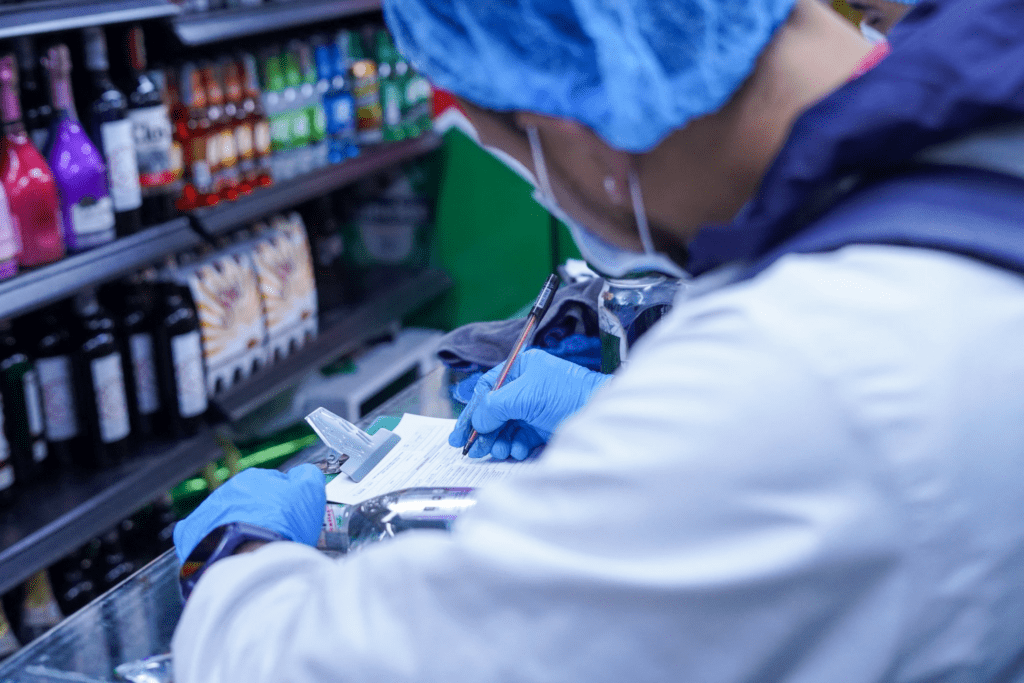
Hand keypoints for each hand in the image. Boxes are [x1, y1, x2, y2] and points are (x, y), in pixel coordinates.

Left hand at [173, 464, 325, 563]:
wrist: (250, 560)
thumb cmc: (282, 528)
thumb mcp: (310, 493)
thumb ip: (307, 475)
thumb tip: (303, 472)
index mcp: (255, 477)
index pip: (273, 483)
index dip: (285, 501)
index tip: (291, 516)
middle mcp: (228, 490)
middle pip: (249, 500)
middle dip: (261, 513)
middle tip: (274, 533)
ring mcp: (208, 510)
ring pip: (227, 515)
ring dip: (237, 526)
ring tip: (251, 547)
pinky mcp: (192, 533)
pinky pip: (201, 532)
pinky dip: (210, 539)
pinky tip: (222, 549)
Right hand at [450, 349, 610, 459]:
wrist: (601, 413)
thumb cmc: (566, 394)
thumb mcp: (523, 395)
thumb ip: (494, 406)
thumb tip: (477, 421)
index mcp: (521, 368)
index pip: (487, 388)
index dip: (471, 410)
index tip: (460, 432)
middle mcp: (526, 386)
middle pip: (494, 410)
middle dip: (484, 430)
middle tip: (473, 449)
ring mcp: (536, 407)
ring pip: (506, 426)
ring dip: (499, 440)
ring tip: (500, 450)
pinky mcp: (545, 426)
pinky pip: (521, 437)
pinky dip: (515, 445)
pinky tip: (516, 451)